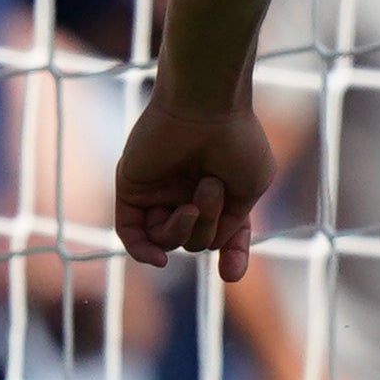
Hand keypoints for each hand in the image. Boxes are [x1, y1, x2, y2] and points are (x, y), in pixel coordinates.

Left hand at [113, 91, 281, 280]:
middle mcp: (187, 193)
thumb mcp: (249, 189)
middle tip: (213, 187)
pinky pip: (130, 233)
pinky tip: (159, 259)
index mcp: (219, 192)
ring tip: (195, 198)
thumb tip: (211, 247)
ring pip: (167, 239)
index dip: (230, 257)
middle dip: (208, 226)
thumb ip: (232, 224)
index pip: (223, 236)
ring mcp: (158, 192)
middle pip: (195, 240)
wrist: (205, 106)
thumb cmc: (236, 141)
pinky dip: (141, 250)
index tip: (230, 274)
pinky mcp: (131, 187)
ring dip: (186, 228)